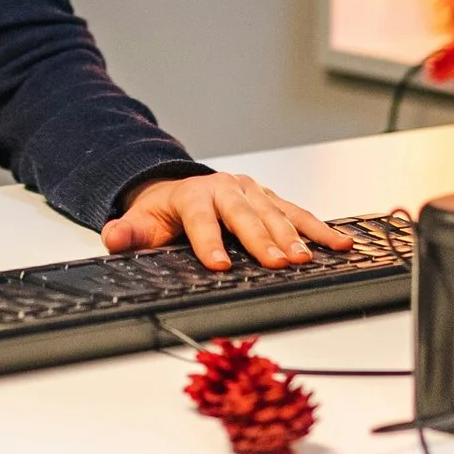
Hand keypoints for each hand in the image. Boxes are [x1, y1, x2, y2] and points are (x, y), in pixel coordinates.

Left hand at [100, 172, 354, 269]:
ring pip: (275, 212)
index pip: (201, 220)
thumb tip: (113, 236)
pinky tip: (340, 243)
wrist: (175, 188)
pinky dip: (319, 228)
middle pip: (244, 215)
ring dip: (294, 236)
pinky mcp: (269, 198)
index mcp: (192, 195)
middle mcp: (224, 189)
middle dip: (262, 239)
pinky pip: (297, 212)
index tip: (219, 265)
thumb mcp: (138, 222)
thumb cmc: (161, 213)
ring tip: (307, 258)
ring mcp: (251, 191)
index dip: (209, 242)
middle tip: (278, 262)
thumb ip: (127, 233)